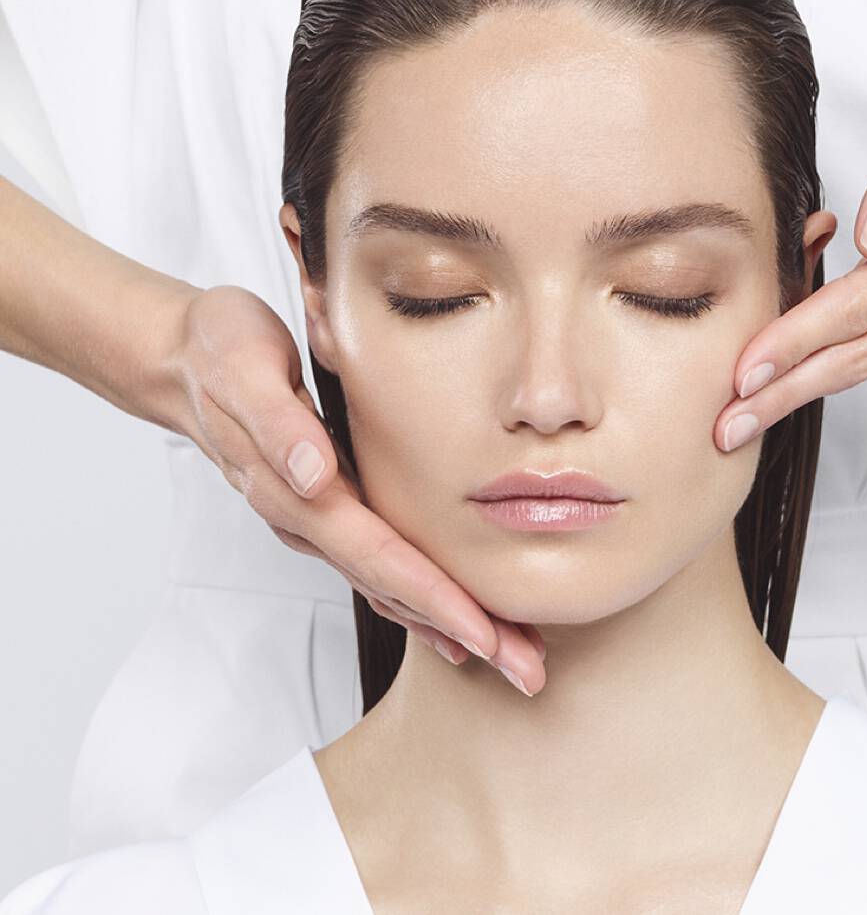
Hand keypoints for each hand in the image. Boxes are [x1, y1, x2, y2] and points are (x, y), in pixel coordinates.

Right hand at [165, 285, 546, 692]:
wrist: (184, 358)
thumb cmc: (221, 354)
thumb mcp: (244, 369)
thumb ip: (279, 425)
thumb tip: (314, 478)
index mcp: (297, 494)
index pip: (379, 558)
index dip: (434, 599)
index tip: (485, 638)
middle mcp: (308, 520)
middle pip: (394, 590)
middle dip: (462, 631)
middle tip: (524, 670)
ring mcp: (317, 521)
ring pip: (391, 586)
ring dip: (449, 624)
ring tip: (509, 654)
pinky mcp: (327, 508)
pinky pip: (380, 565)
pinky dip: (420, 597)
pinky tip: (450, 616)